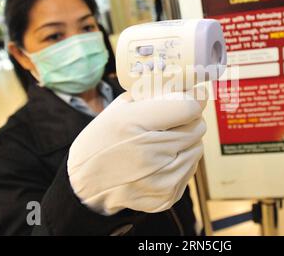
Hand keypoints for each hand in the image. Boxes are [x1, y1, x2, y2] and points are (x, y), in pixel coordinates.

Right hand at [67, 88, 206, 214]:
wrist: (86, 185)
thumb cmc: (102, 141)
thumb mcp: (119, 109)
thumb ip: (153, 95)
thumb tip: (188, 87)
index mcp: (133, 124)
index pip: (187, 108)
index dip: (194, 99)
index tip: (195, 95)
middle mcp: (149, 154)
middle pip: (197, 127)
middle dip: (190, 119)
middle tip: (176, 119)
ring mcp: (160, 179)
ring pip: (197, 148)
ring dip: (187, 141)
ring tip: (165, 142)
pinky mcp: (167, 197)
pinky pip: (190, 169)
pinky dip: (181, 161)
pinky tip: (162, 161)